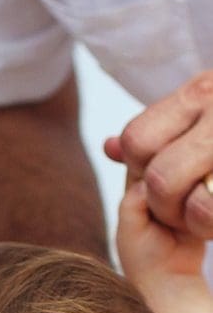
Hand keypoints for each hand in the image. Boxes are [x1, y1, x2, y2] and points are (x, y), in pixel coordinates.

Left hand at [105, 72, 212, 236]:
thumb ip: (161, 129)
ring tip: (210, 209)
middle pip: (161, 179)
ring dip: (198, 221)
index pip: (137, 142)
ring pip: (195, 206)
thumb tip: (109, 148)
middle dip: (166, 206)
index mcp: (203, 91)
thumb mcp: (204, 112)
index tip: (165, 174)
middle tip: (188, 205)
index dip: (142, 169)